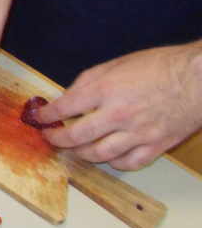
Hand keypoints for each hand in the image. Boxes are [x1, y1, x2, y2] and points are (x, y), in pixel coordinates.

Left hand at [37, 42, 201, 170]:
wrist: (198, 79)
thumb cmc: (159, 66)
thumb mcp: (116, 64)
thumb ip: (87, 82)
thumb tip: (67, 98)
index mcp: (105, 90)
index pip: (65, 107)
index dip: (47, 115)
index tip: (40, 118)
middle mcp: (118, 114)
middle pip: (76, 136)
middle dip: (57, 139)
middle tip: (50, 137)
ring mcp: (137, 133)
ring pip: (99, 154)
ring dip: (81, 153)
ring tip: (75, 147)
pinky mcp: (156, 146)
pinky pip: (127, 163)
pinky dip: (113, 162)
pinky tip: (108, 155)